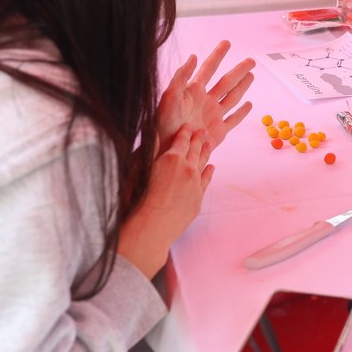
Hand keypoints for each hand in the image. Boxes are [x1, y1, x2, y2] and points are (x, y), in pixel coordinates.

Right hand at [119, 127, 213, 278]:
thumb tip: (157, 135)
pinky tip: (211, 167)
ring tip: (209, 144)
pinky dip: (208, 172)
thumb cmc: (140, 198)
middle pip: (195, 150)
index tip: (189, 126)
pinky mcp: (198, 198)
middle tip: (203, 132)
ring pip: (203, 163)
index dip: (185, 132)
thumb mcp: (141, 169)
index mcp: (172, 159)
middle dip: (199, 139)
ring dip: (206, 152)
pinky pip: (206, 181)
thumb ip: (150, 151)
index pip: (181, 140)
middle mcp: (187, 168)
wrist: (153, 225)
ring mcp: (195, 183)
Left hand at [157, 41, 254, 154]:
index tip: (227, 43)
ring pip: (233, 98)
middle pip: (227, 82)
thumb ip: (181, 77)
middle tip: (251, 61)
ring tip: (251, 76)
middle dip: (239, 71)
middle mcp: (206, 101)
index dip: (218, 55)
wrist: (168, 149)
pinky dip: (242, 113)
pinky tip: (249, 105)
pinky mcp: (218, 132)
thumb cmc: (164, 124)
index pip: (209, 68)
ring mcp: (213, 116)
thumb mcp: (169, 97)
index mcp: (194, 91)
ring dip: (243, 87)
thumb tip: (192, 57)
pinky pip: (234, 120)